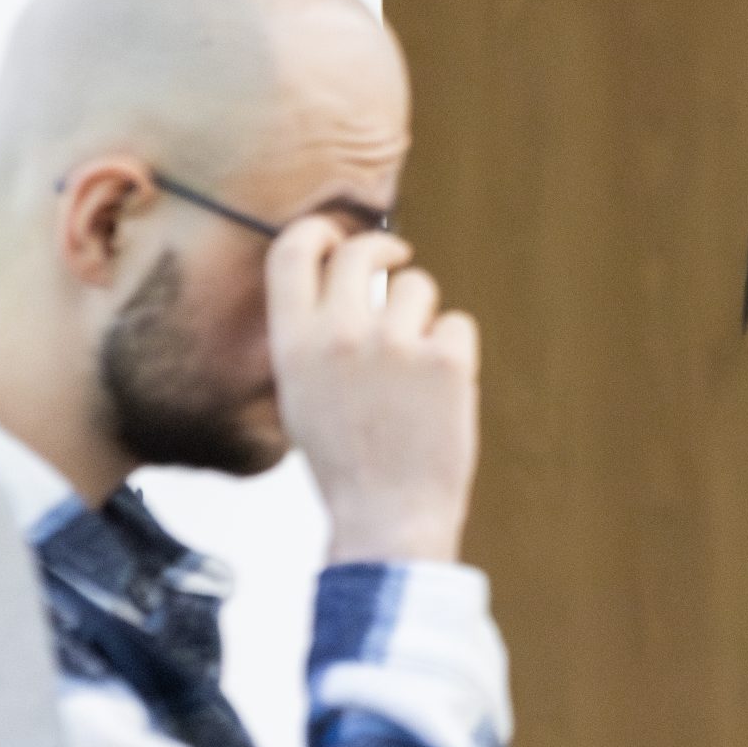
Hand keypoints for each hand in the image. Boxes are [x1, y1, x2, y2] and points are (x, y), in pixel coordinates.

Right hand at [267, 220, 479, 564]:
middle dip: (384, 248)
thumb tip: (343, 284)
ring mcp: (394, 343)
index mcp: (292, 344)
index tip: (341, 236)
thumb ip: (313, 338)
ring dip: (422, 317)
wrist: (387, 515)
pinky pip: (456, 325)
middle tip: (399, 259)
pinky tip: (440, 394)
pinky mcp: (444, 359)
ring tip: (414, 374)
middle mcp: (338, 334)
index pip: (291, 252)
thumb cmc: (346, 460)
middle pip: (361, 251)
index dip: (319, 231)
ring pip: (418, 288)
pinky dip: (455, 352)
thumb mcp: (301, 396)